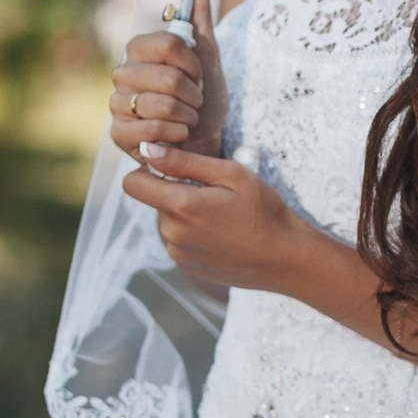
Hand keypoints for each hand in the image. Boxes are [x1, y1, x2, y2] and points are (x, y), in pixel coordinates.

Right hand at [110, 0, 228, 159]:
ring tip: (186, 119)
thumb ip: (199, 12)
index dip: (191, 63)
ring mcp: (117, 104)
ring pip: (162, 105)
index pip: (167, 44)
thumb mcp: (208, 53)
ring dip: (187, 116)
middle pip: (168, 78)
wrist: (203, 142)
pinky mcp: (118, 134)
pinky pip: (152, 130)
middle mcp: (122, 73)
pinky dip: (175, 135)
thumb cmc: (204, 99)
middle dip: (193, 94)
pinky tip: (175, 137)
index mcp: (139, 50)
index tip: (198, 74)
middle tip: (194, 101)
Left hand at [121, 144, 302, 291]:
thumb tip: (148, 149)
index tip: (174, 168)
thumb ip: (184, 162)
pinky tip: (223, 234)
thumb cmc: (263, 211)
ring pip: (169, 222)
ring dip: (187, 214)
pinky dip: (194, 234)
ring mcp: (179, 254)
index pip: (132, 184)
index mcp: (180, 206)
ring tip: (222, 215)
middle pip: (156, 201)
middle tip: (215, 192)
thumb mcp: (230, 174)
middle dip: (176, 191)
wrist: (285, 258)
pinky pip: (180, 242)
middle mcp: (172, 234)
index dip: (148, 170)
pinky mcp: (188, 268)